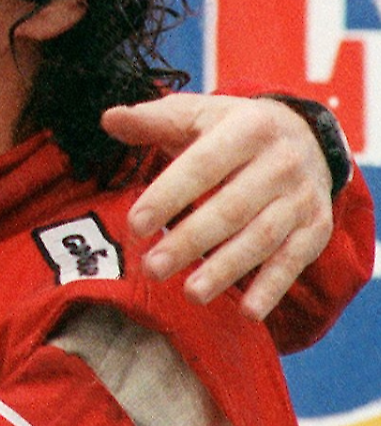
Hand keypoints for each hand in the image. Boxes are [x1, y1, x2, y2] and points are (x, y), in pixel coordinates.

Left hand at [101, 92, 334, 319]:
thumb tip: (109, 119)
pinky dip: (272, 287)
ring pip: (262, 238)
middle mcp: (280, 163)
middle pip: (230, 208)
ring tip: (190, 292)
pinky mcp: (316, 226)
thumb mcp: (197, 114)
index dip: (168, 196)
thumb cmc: (232, 128)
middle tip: (152, 269)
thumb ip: (153, 120)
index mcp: (247, 129)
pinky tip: (248, 312)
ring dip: (225, 269)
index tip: (134, 226)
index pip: (201, 167)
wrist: (304, 134)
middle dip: (189, 241)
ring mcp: (301, 197)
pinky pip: (295, 261)